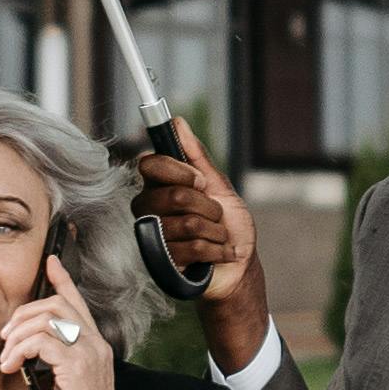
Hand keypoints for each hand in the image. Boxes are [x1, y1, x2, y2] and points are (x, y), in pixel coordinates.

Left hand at [0, 258, 135, 389]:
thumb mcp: (73, 384)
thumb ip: (62, 361)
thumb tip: (37, 350)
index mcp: (95, 344)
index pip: (78, 303)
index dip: (63, 280)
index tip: (50, 262)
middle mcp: (95, 343)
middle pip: (56, 305)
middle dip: (24, 314)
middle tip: (6, 336)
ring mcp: (88, 353)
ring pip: (47, 319)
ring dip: (18, 335)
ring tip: (6, 357)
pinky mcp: (76, 366)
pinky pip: (41, 341)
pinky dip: (20, 350)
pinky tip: (11, 367)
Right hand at [129, 135, 269, 364]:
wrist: (239, 267)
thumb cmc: (229, 226)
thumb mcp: (219, 186)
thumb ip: (197, 156)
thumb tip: (177, 121)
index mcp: (158, 187)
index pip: (149, 165)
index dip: (180, 171)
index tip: (201, 182)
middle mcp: (149, 210)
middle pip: (174, 195)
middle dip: (208, 206)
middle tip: (216, 215)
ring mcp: (154, 238)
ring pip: (187, 223)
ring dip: (216, 230)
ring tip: (218, 237)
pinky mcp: (164, 265)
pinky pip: (194, 247)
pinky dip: (217, 249)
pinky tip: (219, 253)